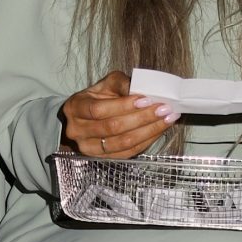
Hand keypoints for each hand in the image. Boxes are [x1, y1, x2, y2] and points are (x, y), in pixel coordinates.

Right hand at [60, 70, 176, 159]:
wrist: (87, 118)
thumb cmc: (99, 97)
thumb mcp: (106, 84)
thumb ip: (122, 84)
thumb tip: (143, 90)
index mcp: (75, 107)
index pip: (98, 110)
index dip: (123, 106)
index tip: (146, 99)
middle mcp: (77, 130)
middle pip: (113, 128)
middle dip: (142, 118)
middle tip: (164, 109)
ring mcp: (88, 148)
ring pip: (122, 143)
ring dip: (149, 131)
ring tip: (167, 119)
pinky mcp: (103, 158)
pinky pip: (128, 152)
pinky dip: (147, 141)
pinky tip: (159, 130)